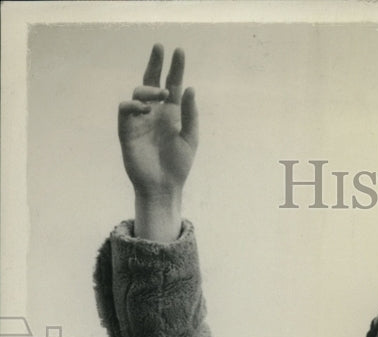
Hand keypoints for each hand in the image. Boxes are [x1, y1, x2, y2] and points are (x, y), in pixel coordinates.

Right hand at [118, 44, 198, 200]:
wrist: (164, 186)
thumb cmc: (178, 165)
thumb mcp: (190, 138)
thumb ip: (190, 114)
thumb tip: (190, 88)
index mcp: (172, 113)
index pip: (173, 84)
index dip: (175, 68)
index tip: (179, 51)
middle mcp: (155, 112)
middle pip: (152, 81)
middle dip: (156, 63)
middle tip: (160, 47)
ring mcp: (140, 120)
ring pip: (139, 93)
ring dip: (150, 89)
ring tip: (163, 94)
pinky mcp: (127, 130)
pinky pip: (125, 110)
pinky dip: (133, 105)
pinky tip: (146, 108)